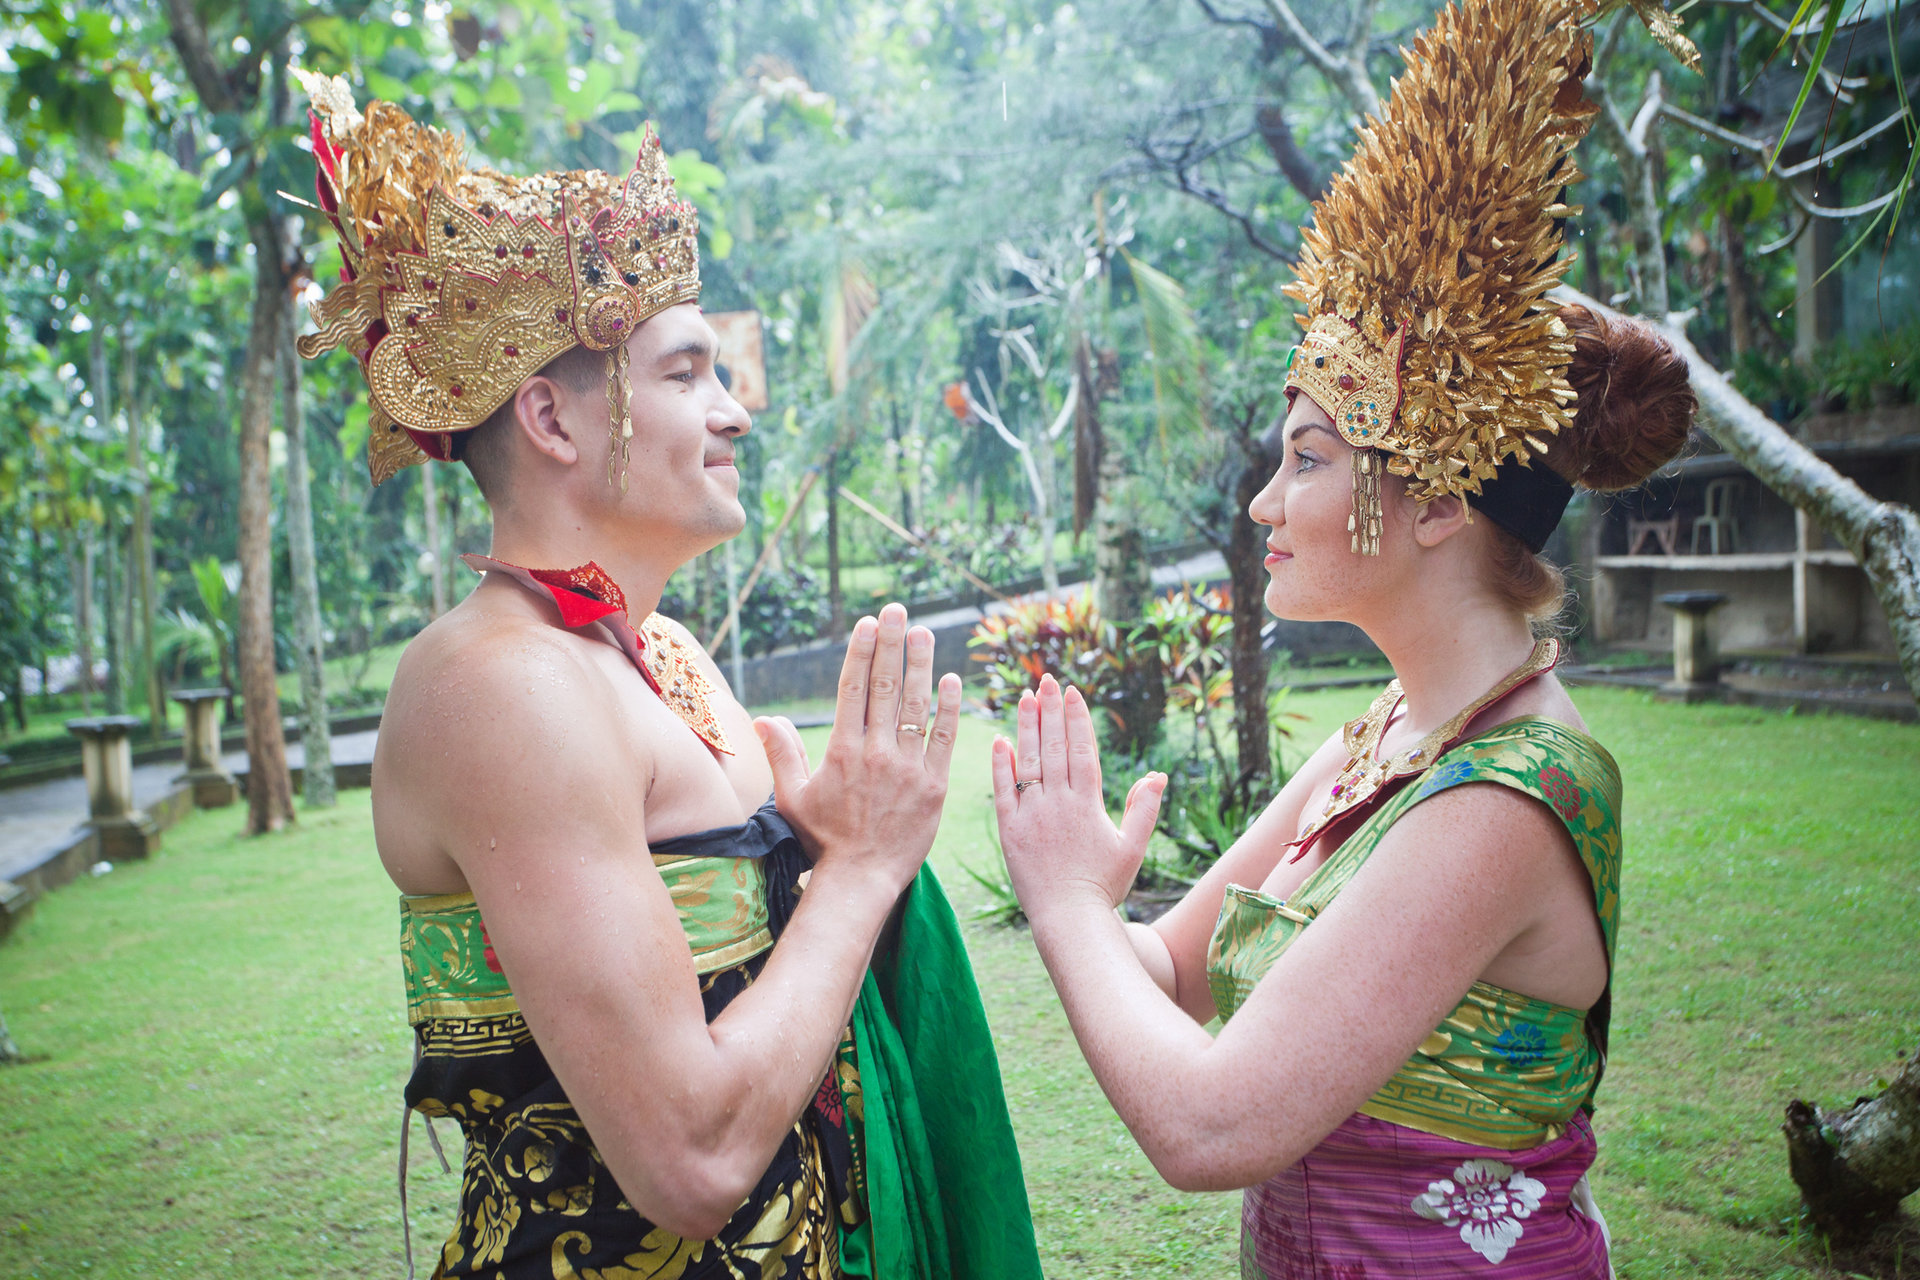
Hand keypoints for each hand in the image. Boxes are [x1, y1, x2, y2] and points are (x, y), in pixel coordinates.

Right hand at [756, 602, 961, 896]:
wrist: (861, 879)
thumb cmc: (823, 839)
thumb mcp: (793, 797)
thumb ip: (782, 754)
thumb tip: (764, 718)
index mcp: (842, 751)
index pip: (853, 689)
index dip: (862, 652)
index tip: (869, 623)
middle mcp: (875, 753)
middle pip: (885, 687)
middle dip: (892, 644)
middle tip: (898, 610)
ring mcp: (908, 768)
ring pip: (916, 706)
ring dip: (921, 665)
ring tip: (924, 632)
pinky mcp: (934, 785)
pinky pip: (944, 738)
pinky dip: (949, 708)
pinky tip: (952, 679)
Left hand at [991, 673, 1165, 917]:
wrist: (1069, 919)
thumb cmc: (1104, 886)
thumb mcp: (1132, 848)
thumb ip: (1145, 809)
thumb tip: (1159, 775)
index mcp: (1089, 803)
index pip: (1082, 749)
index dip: (1076, 717)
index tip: (1072, 691)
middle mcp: (1059, 803)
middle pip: (1054, 746)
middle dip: (1050, 710)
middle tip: (1046, 679)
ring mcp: (1032, 815)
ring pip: (1028, 762)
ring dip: (1025, 727)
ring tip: (1024, 697)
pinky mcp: (1009, 831)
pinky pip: (1002, 792)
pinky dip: (1000, 765)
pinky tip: (999, 741)